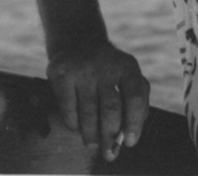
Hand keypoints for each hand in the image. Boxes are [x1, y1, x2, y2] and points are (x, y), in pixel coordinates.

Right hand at [46, 41, 149, 161]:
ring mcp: (84, 69)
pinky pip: (68, 109)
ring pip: (89, 113)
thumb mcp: (126, 76)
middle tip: (109, 154)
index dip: (134, 121)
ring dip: (91, 135)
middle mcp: (107, 65)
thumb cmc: (108, 70)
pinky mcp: (62, 74)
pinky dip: (73, 124)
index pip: (135, 95)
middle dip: (110, 137)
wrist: (78, 43)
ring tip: (93, 146)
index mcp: (128, 66)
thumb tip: (129, 135)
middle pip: (111, 109)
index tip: (130, 142)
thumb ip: (135, 102)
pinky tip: (76, 128)